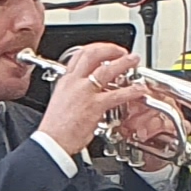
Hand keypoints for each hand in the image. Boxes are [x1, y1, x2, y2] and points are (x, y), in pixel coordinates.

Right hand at [34, 45, 141, 162]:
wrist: (51, 143)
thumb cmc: (55, 129)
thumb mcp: (61, 103)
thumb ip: (75, 94)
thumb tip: (88, 93)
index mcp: (65, 81)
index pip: (79, 54)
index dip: (95, 48)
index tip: (105, 50)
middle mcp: (74, 83)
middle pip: (92, 54)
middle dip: (110, 49)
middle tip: (122, 52)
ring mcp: (84, 93)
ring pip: (107, 69)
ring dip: (124, 62)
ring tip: (133, 61)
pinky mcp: (94, 106)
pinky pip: (117, 94)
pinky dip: (131, 90)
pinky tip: (138, 90)